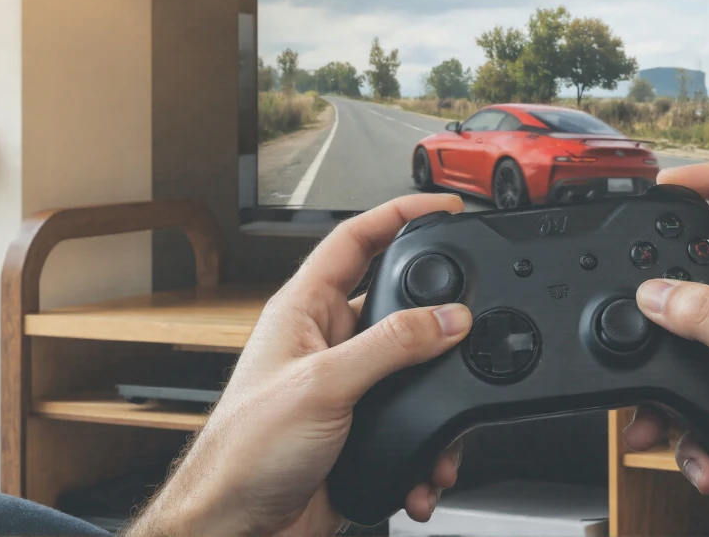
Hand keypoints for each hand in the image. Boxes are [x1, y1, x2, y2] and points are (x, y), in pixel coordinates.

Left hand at [127, 194, 472, 536]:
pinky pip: (412, 424)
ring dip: (437, 403)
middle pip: (395, 305)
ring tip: (449, 426)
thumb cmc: (243, 454)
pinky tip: (427, 467)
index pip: (355, 239)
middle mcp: (324, 343)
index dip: (398, 214)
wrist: (236, 527)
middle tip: (472, 317)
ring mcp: (343, 388)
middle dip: (436, 321)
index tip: (442, 206)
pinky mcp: (359, 431)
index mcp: (303, 311)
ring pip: (412, 373)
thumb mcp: (323, 386)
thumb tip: (447, 317)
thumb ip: (389, 347)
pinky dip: (429, 447)